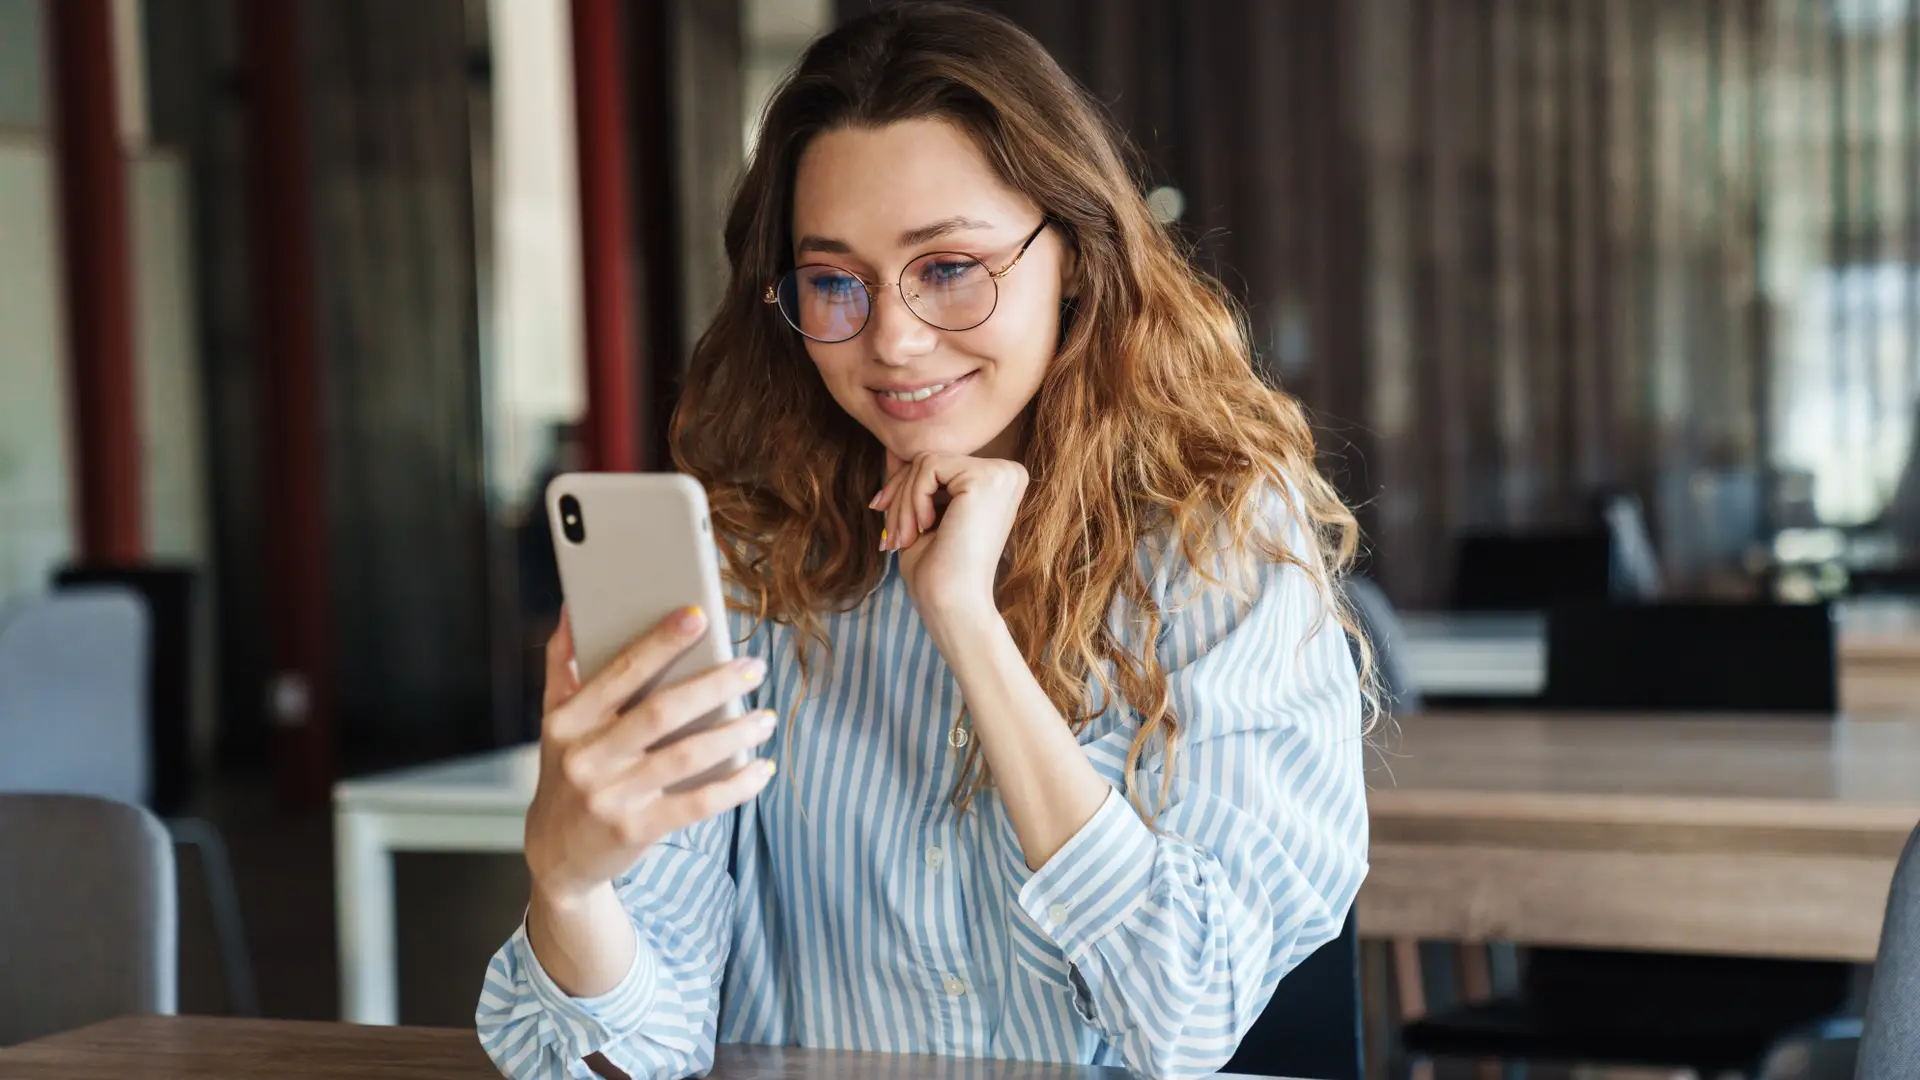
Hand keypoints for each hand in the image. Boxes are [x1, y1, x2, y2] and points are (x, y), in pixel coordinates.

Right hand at [523, 607, 777, 904]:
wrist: (555, 856)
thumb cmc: (566, 774)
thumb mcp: (553, 722)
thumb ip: (561, 665)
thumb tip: (570, 608)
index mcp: (568, 721)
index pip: (621, 672)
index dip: (660, 642)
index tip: (698, 616)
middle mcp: (586, 756)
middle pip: (661, 712)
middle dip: (714, 685)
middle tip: (753, 668)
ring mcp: (611, 796)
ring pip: (686, 756)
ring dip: (733, 734)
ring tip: (765, 718)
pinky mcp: (635, 829)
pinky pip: (697, 804)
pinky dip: (735, 786)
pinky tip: (760, 769)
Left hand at [872, 451, 1027, 623]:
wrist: (953, 606)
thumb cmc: (938, 570)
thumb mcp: (922, 514)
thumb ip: (915, 480)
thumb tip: (892, 449)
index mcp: (999, 481)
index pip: (939, 464)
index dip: (905, 488)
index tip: (885, 515)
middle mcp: (1008, 472)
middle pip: (931, 459)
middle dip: (900, 496)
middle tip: (893, 537)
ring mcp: (1001, 473)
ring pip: (925, 461)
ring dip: (903, 503)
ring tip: (906, 538)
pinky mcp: (986, 478)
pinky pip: (927, 466)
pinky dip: (912, 499)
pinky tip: (925, 528)